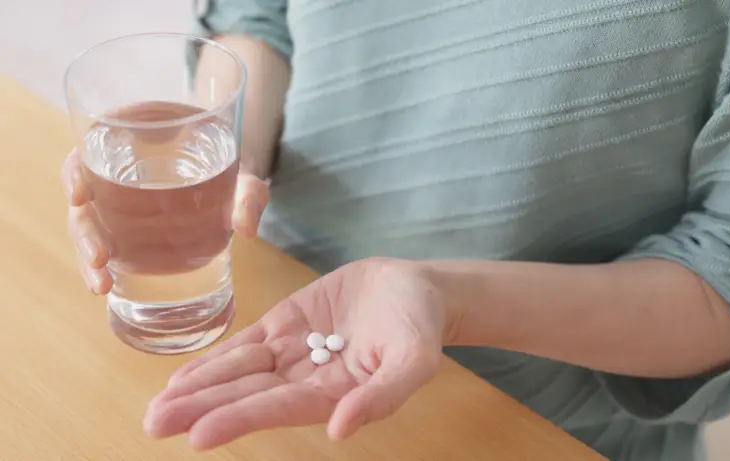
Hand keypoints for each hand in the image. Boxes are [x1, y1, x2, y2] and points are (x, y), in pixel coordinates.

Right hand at [60, 149, 268, 293]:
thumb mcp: (244, 180)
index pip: (91, 147)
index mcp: (136, 139)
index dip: (76, 171)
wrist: (233, 188)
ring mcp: (117, 202)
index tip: (78, 196)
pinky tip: (105, 285)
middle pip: (85, 196)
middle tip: (100, 257)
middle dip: (85, 231)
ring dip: (88, 254)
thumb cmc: (233, 171)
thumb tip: (246, 229)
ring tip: (102, 284)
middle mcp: (118, 169)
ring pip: (89, 225)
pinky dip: (100, 266)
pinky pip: (104, 243)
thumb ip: (249, 197)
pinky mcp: (123, 229)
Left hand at [143, 258, 450, 449]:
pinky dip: (215, 359)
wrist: (414, 288)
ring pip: (238, 370)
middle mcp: (305, 378)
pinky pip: (245, 343)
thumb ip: (383, 395)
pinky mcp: (286, 324)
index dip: (238, 419)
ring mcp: (292, 351)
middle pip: (247, 393)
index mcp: (334, 393)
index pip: (278, 407)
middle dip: (201, 408)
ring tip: (157, 406)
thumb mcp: (415, 359)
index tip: (197, 435)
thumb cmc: (420, 326)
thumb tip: (340, 429)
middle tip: (154, 423)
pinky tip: (183, 376)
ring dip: (199, 387)